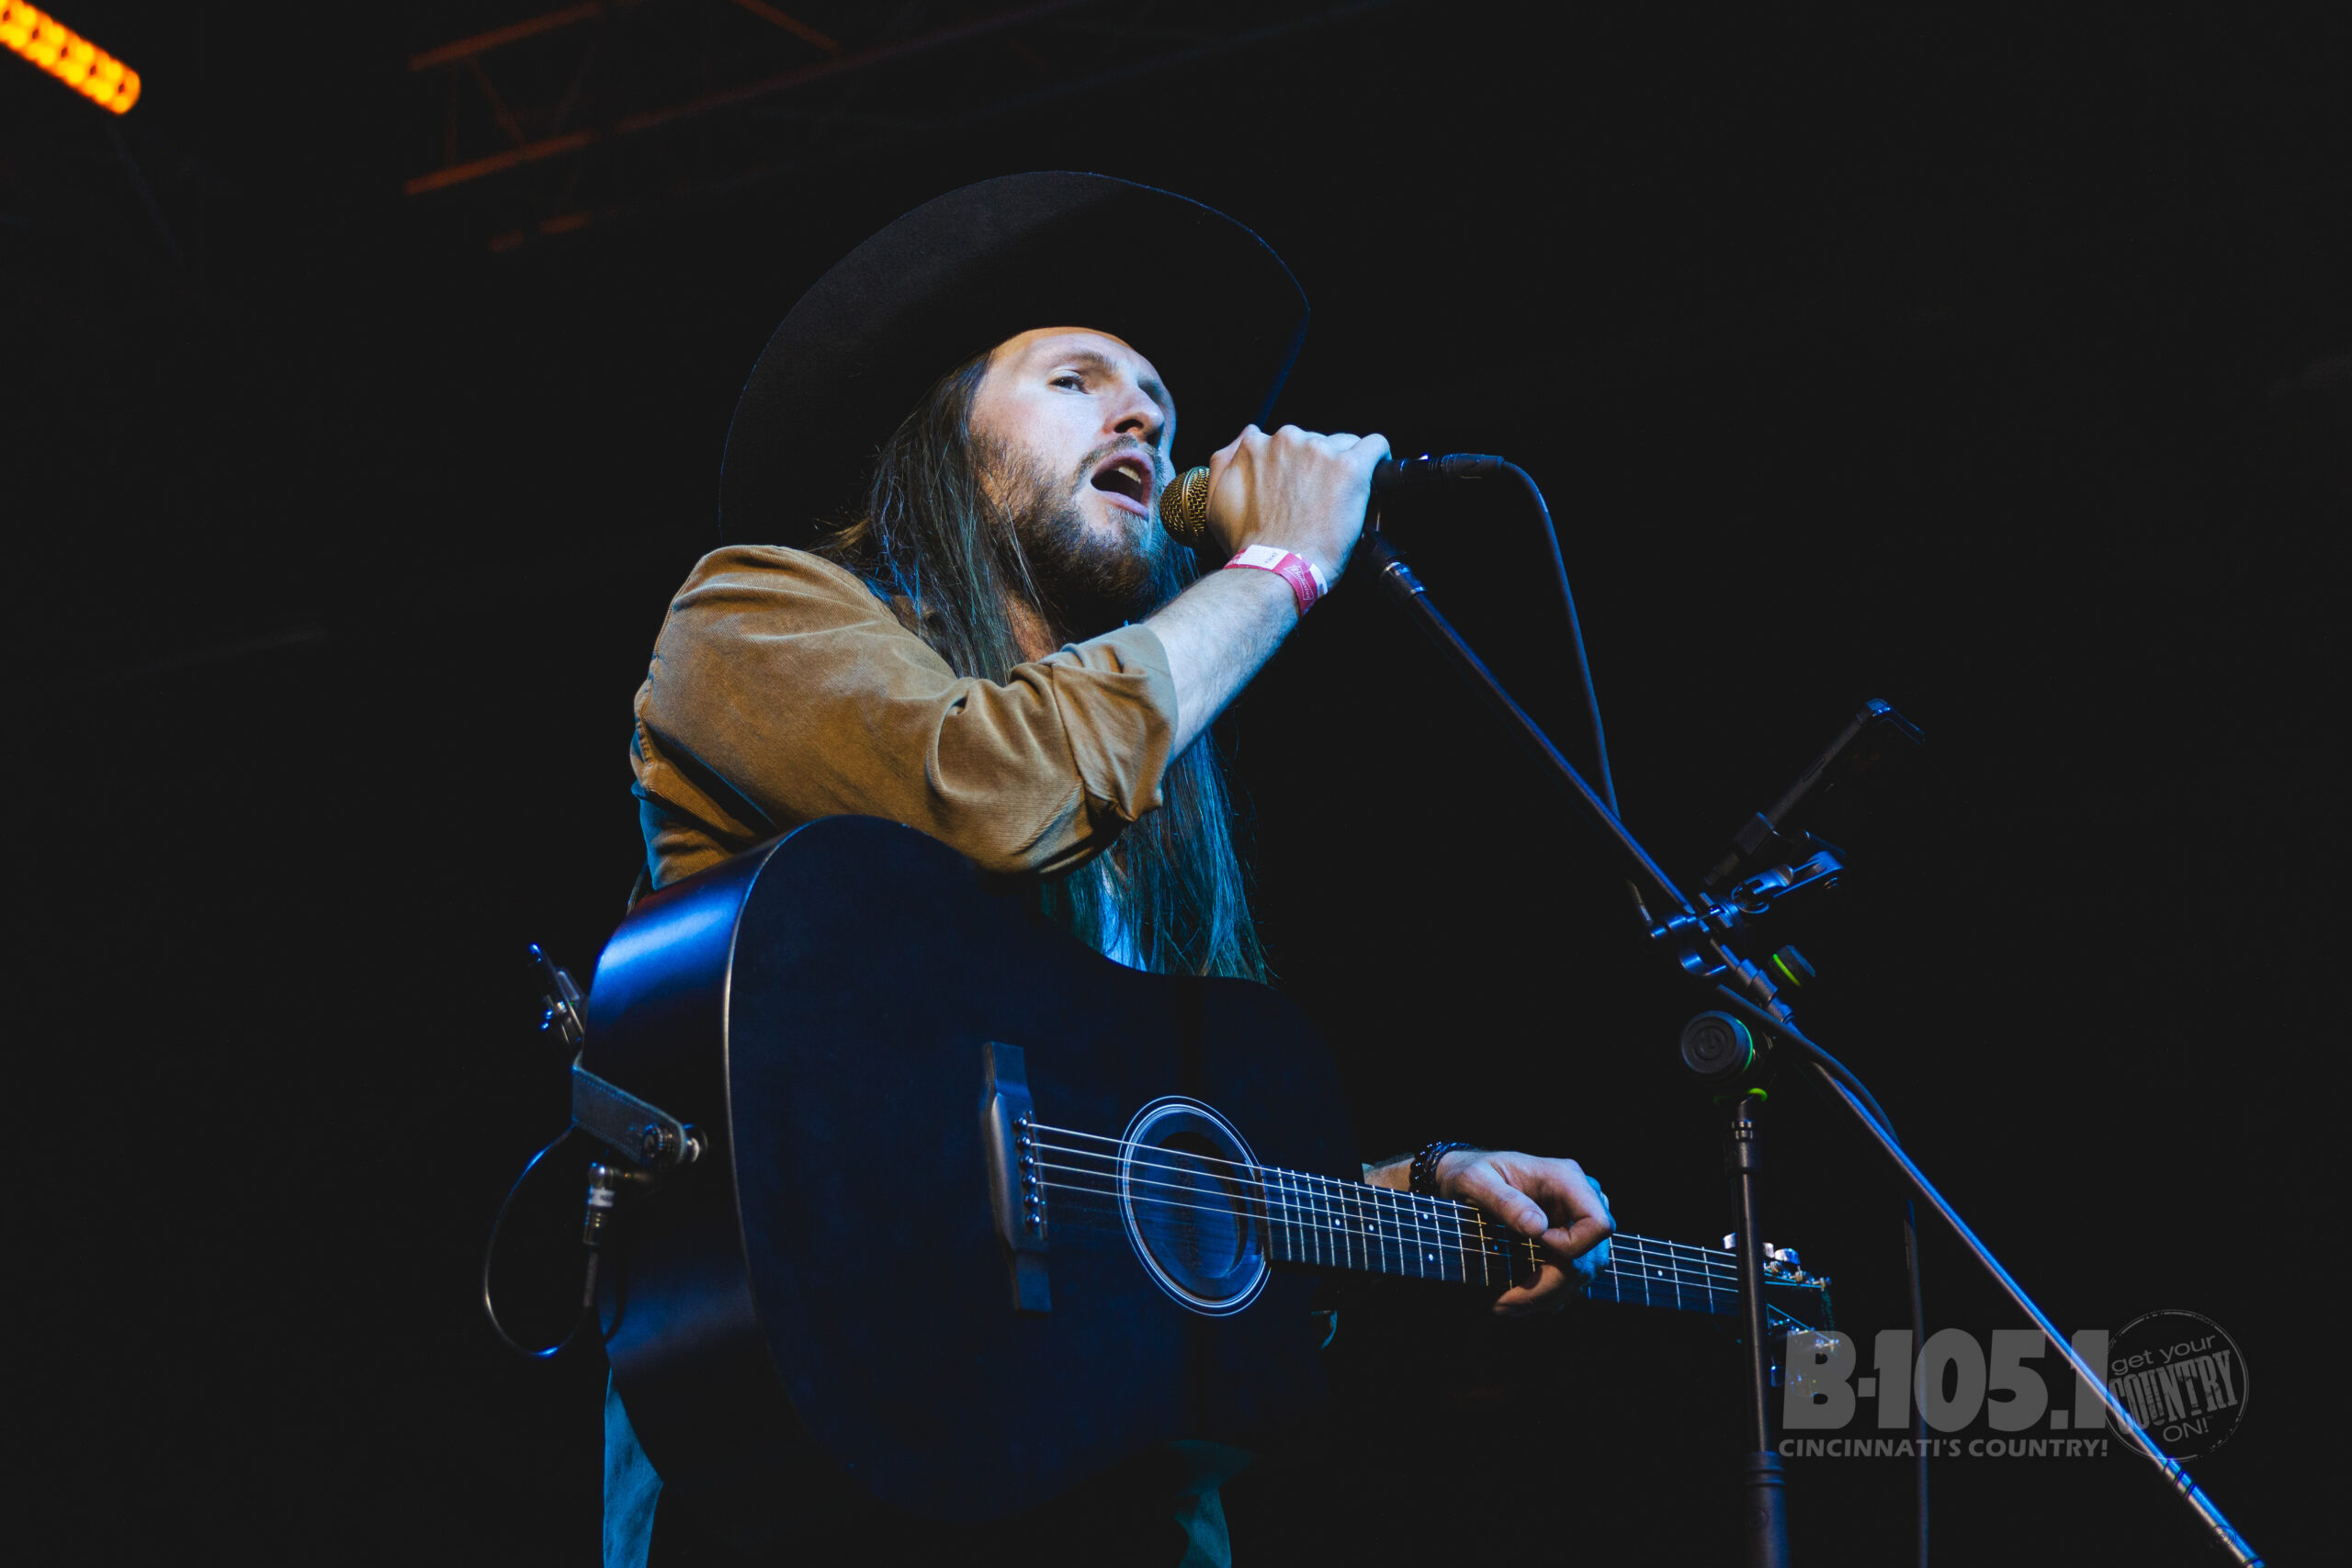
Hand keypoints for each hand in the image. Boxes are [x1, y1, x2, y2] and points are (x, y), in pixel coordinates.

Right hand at [1200, 423, 1390, 585]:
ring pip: (1344, 444)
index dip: (1294, 466)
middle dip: (1318, 466)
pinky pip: (1375, 446)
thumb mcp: (1216, 500)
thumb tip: (1247, 436)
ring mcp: (1320, 452)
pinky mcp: (1350, 467)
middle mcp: (1287, 440)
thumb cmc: (1249, 544)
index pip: (1285, 441)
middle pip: (1314, 441)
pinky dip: (1378, 458)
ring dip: (1343, 467)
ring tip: (1341, 499)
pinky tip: (1375, 472)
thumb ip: (1225, 460)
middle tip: (1319, 500)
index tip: (1300, 488)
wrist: (1275, 569)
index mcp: (1257, 445)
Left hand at [1436, 1149, 1613, 1315]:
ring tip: (1507, 1306)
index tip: (1532, 1245)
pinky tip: (1522, 1301)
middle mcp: (1580, 1199)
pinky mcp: (1569, 1237)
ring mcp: (1577, 1220)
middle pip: (1591, 1257)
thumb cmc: (1470, 1172)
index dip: (1571, 1247)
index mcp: (1565, 1178)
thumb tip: (1537, 1228)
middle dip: (1549, 1287)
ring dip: (1548, 1296)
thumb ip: (1503, 1200)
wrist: (1466, 1174)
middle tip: (1504, 1304)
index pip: (1597, 1224)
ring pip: (1584, 1272)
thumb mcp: (1474, 1180)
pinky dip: (1550, 1293)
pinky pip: (1573, 1273)